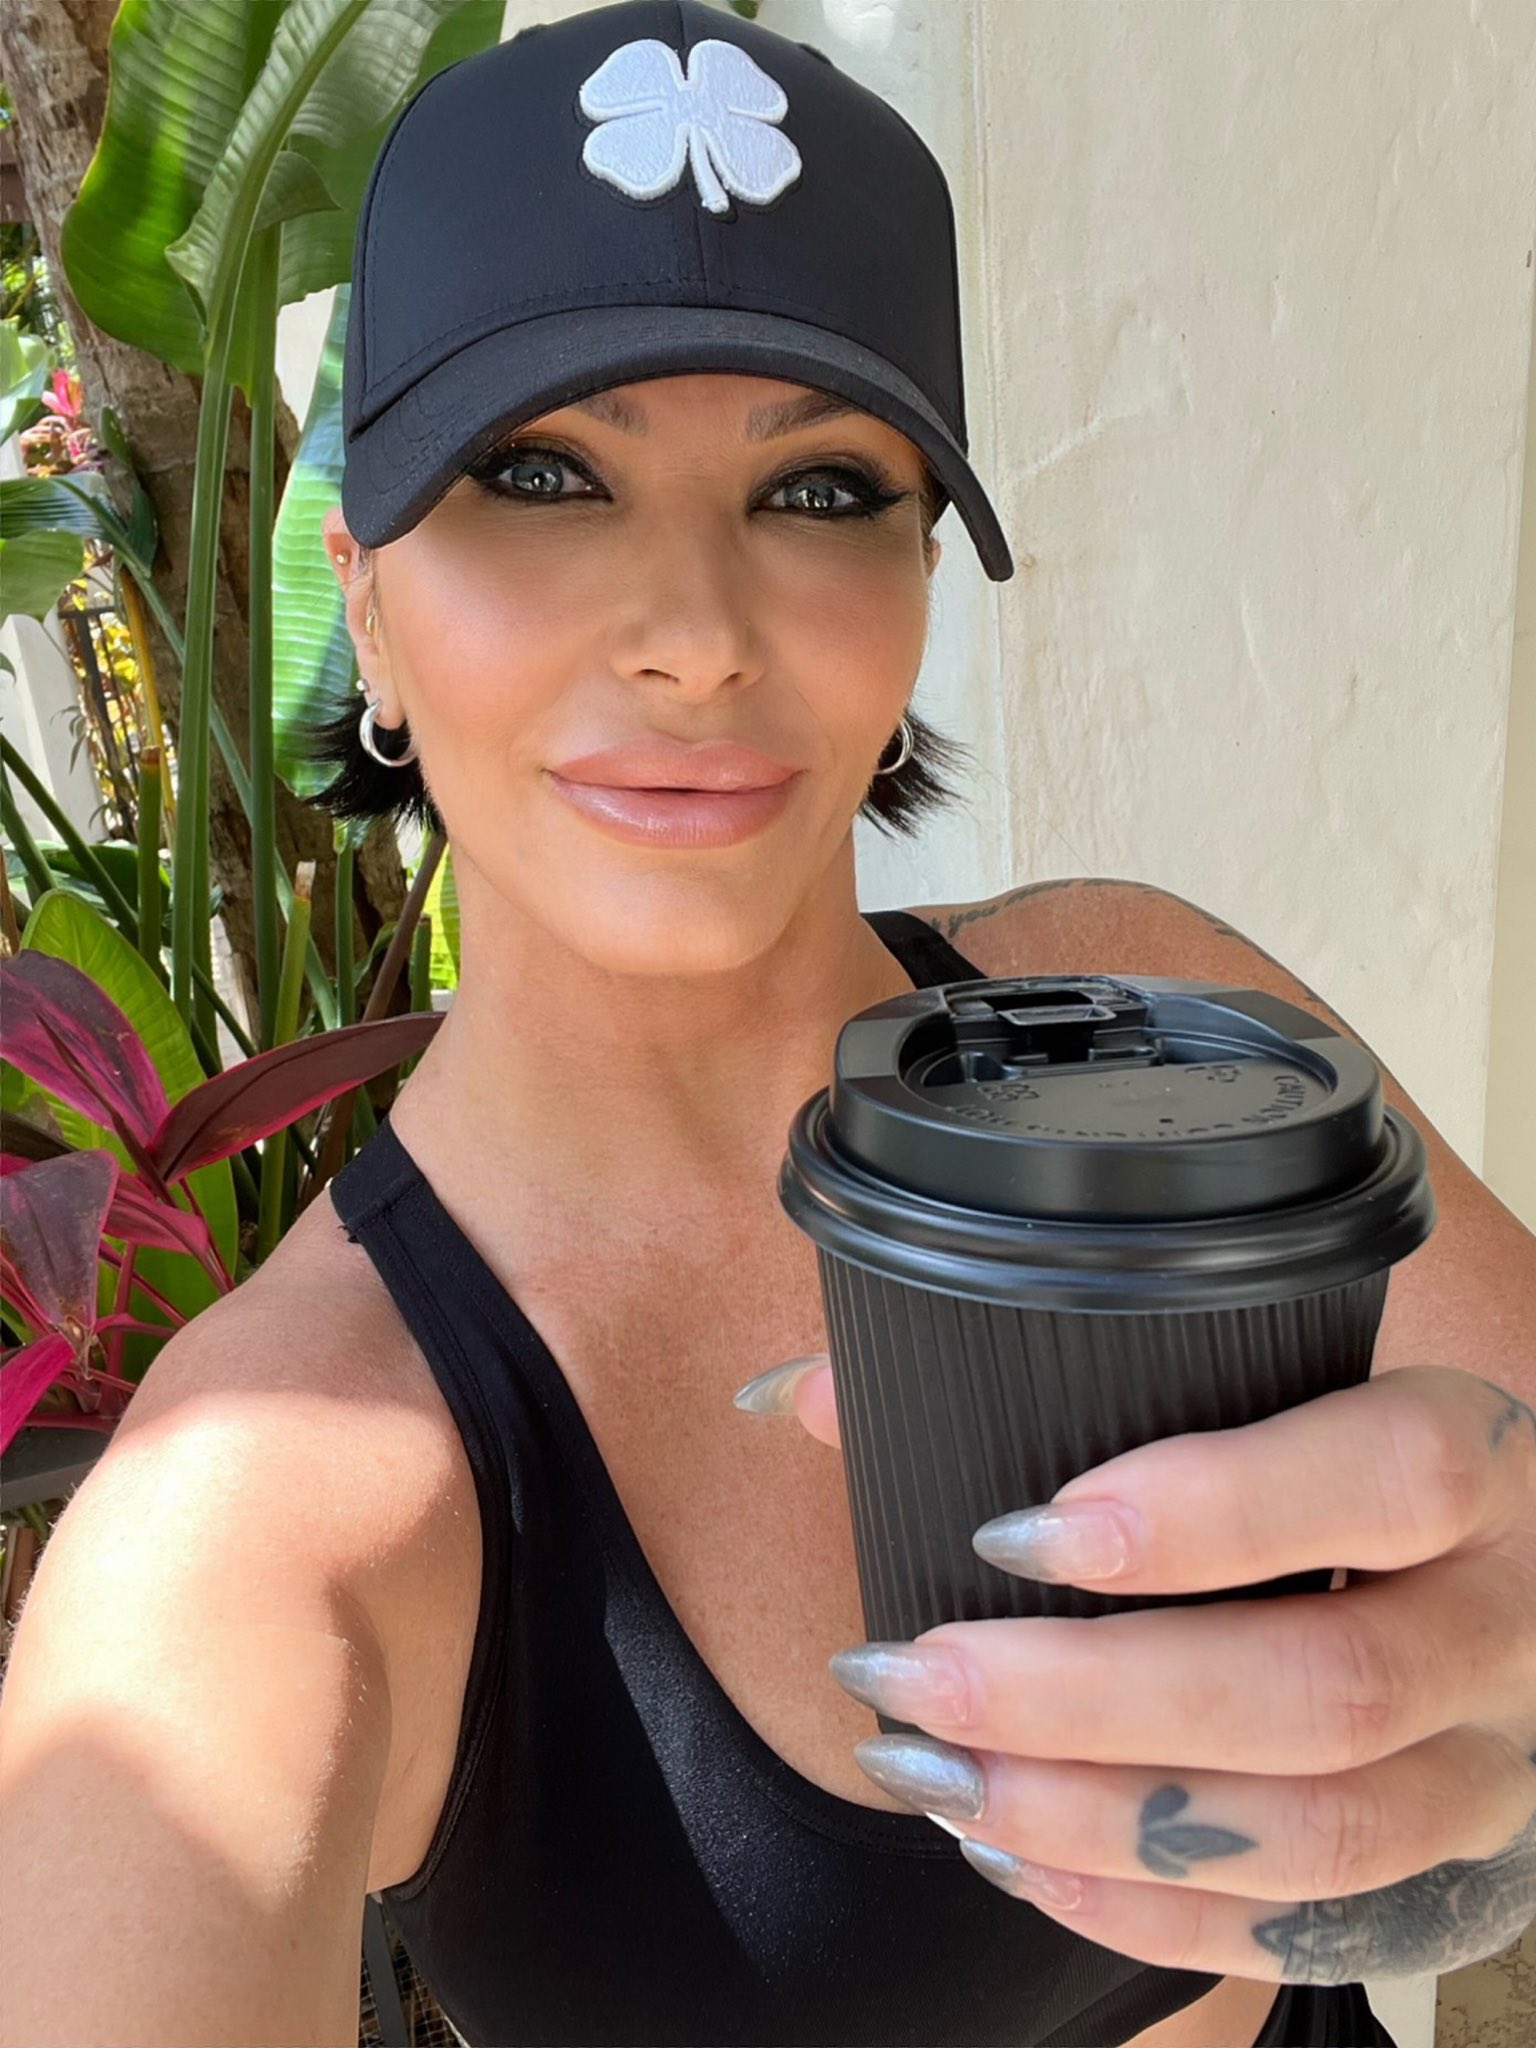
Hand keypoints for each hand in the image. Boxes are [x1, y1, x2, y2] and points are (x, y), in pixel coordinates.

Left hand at [736, 1356, 1535, 1983]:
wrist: (1517, 1571)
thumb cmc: (1334, 1453)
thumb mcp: (1264, 1380)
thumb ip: (1047, 1371)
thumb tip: (805, 1398)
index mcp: (1481, 1461)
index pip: (1386, 1483)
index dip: (1202, 1515)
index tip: (1015, 1529)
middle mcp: (1508, 1625)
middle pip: (1326, 1692)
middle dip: (1088, 1700)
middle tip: (913, 1674)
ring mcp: (1494, 1767)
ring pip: (1318, 1836)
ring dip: (1098, 1821)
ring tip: (936, 1775)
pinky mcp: (1452, 1872)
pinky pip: (1309, 1932)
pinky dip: (1146, 1910)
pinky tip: (1017, 1854)